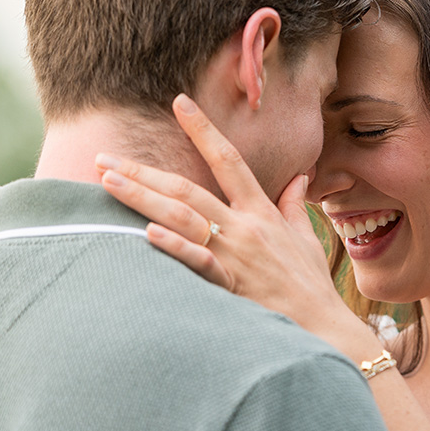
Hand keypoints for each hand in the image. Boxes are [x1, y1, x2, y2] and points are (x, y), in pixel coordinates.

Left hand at [95, 94, 362, 341]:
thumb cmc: (310, 287)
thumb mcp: (306, 239)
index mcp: (261, 212)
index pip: (229, 160)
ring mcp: (236, 255)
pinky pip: (199, 261)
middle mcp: (244, 227)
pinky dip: (175, 245)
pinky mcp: (231, 285)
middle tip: (104, 158)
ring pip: (182, 217)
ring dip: (142, 197)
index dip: (203, 130)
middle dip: (143, 171)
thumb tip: (299, 176)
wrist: (324, 328)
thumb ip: (295, 205)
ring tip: (107, 182)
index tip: (178, 103)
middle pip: (188, 188)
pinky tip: (147, 232)